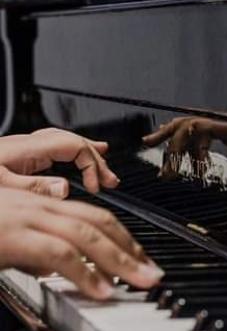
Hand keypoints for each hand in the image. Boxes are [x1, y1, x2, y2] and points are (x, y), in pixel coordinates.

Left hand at [0, 128, 119, 193]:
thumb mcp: (2, 187)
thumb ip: (34, 187)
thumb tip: (66, 188)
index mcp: (27, 149)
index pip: (75, 147)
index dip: (92, 165)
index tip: (95, 187)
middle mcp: (28, 144)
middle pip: (75, 143)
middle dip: (98, 160)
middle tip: (111, 181)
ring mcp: (24, 148)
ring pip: (66, 142)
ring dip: (88, 153)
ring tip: (105, 162)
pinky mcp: (18, 155)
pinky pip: (55, 148)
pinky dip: (73, 152)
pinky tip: (77, 158)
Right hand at [0, 188, 162, 299]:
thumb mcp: (5, 237)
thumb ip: (32, 248)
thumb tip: (52, 266)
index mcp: (40, 205)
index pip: (93, 216)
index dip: (122, 236)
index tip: (140, 257)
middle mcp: (38, 206)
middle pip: (99, 222)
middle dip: (132, 247)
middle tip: (153, 271)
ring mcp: (26, 218)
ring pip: (86, 235)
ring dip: (120, 260)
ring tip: (142, 280)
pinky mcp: (11, 236)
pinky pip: (58, 253)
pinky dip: (85, 273)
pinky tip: (102, 291)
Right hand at [143, 117, 226, 179]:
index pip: (200, 125)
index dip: (188, 145)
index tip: (196, 172)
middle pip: (189, 124)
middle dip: (171, 145)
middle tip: (165, 173)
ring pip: (191, 128)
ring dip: (173, 145)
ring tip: (163, 168)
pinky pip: (202, 135)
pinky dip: (186, 143)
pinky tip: (180, 154)